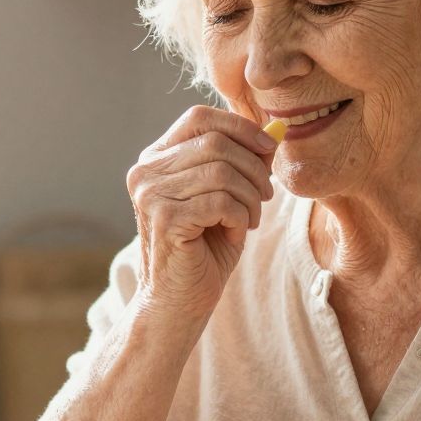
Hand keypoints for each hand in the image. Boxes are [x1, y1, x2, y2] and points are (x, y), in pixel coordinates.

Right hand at [126, 105, 276, 323]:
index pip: (199, 117)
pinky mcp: (164, 219)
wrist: (179, 303)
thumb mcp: (227, 196)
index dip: (240, 127)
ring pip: (222, 172)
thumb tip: (274, 130)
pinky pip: (220, 201)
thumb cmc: (204, 250)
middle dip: (254, 168)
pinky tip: (237, 232)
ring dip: (250, 197)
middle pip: (215, 143)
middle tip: (266, 197)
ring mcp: (150, 194)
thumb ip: (242, 162)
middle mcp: (146, 171)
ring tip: (250, 219)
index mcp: (156, 158)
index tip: (269, 149)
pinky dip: (240, 215)